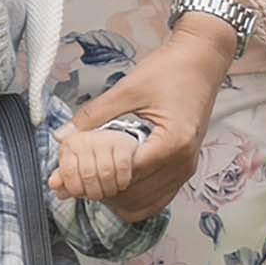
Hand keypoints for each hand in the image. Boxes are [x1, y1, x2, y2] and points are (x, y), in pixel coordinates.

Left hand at [69, 24, 234, 213]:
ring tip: (92, 183)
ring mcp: (186, 168)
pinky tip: (116, 186)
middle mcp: (182, 162)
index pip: (127, 175)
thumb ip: (94, 115)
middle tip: (76, 180)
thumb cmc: (172, 70)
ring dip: (117, 197)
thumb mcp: (128, 89)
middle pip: (134, 194)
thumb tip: (63, 135)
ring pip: (146, 203)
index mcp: (172, 143)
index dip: (96, 177)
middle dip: (102, 189)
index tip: (73, 173)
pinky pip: (159, 197)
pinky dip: (135, 198)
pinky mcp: (185, 167)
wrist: (202, 62)